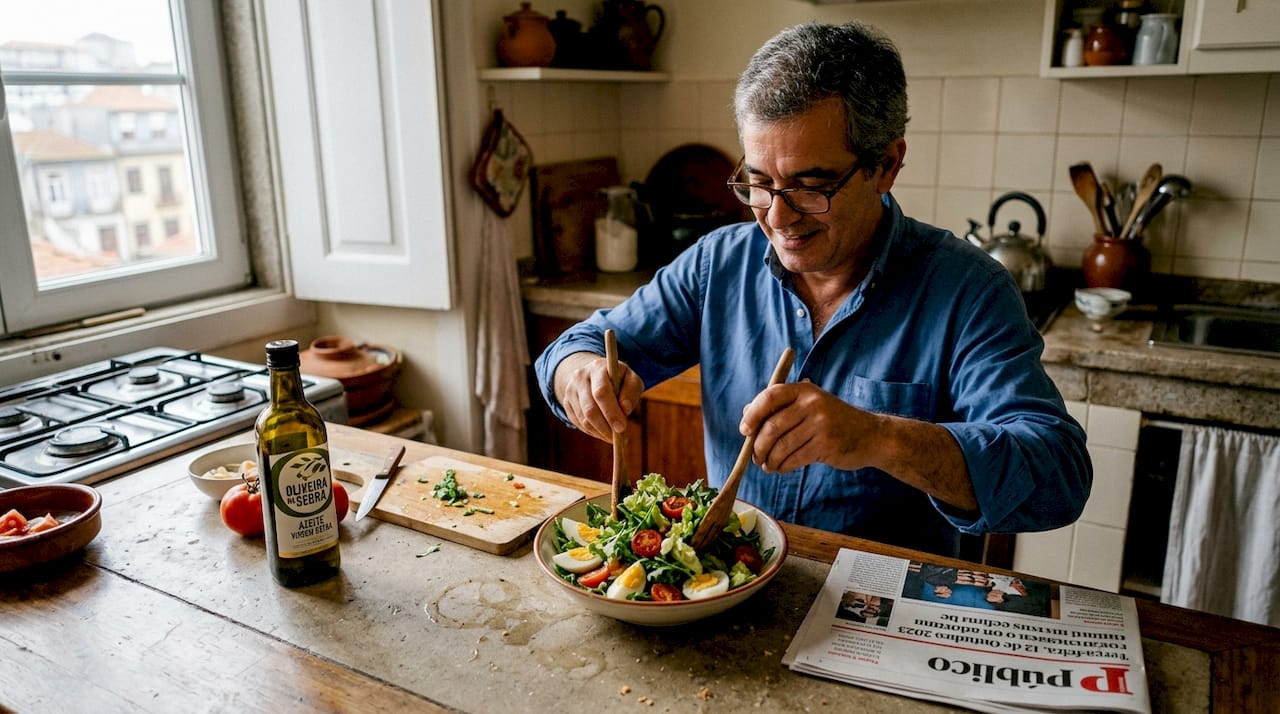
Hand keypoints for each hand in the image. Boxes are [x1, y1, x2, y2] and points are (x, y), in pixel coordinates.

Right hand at [553, 351, 643, 441]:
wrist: (594, 373)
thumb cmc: (618, 379)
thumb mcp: (630, 379)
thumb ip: (631, 391)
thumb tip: (625, 409)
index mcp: (597, 368)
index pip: (601, 392)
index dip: (611, 412)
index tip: (622, 428)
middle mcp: (580, 377)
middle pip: (589, 409)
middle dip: (605, 426)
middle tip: (617, 437)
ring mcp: (570, 390)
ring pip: (583, 419)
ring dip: (600, 432)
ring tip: (612, 436)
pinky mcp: (566, 403)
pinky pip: (578, 423)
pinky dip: (592, 431)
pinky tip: (603, 431)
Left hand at [739, 381, 877, 473]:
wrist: (870, 435)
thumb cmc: (833, 421)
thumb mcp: (809, 406)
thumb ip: (779, 407)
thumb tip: (746, 414)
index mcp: (804, 389)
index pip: (770, 396)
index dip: (753, 414)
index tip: (745, 431)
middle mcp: (812, 403)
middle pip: (772, 426)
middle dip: (758, 446)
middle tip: (755, 457)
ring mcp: (821, 423)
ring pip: (782, 446)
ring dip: (770, 460)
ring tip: (768, 465)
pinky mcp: (827, 444)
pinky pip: (795, 458)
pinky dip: (783, 466)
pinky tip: (782, 468)